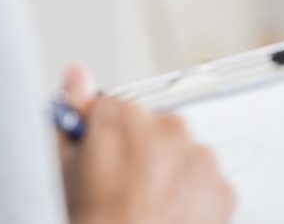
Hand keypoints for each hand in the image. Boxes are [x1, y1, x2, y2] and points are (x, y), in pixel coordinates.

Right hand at [58, 66, 234, 223]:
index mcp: (126, 117)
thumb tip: (77, 73)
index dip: (102, 137)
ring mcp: (201, 159)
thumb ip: (69, 113)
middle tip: (121, 190)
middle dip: (139, 154)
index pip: (113, 110)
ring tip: (145, 207)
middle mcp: (170, 129)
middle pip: (153, 131)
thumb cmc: (89, 219)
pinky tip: (168, 217)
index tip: (98, 160)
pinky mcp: (222, 190)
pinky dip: (192, 200)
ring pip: (183, 157)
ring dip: (168, 175)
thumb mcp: (60, 167)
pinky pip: (206, 187)